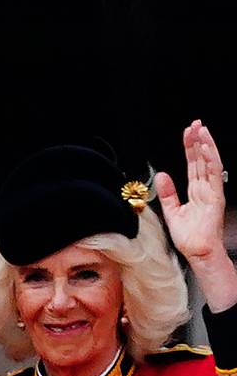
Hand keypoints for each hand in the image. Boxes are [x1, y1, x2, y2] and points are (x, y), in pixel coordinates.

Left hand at [155, 121, 236, 312]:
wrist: (196, 251)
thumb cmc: (188, 236)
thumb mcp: (171, 211)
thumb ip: (167, 193)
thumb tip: (161, 176)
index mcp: (196, 190)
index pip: (193, 164)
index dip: (190, 148)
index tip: (187, 133)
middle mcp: (205, 188)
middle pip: (202, 159)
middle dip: (199, 141)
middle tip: (195, 124)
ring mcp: (212, 191)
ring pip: (209, 162)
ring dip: (205, 145)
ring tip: (201, 130)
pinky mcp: (215, 197)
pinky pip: (213, 174)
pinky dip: (209, 160)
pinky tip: (205, 148)